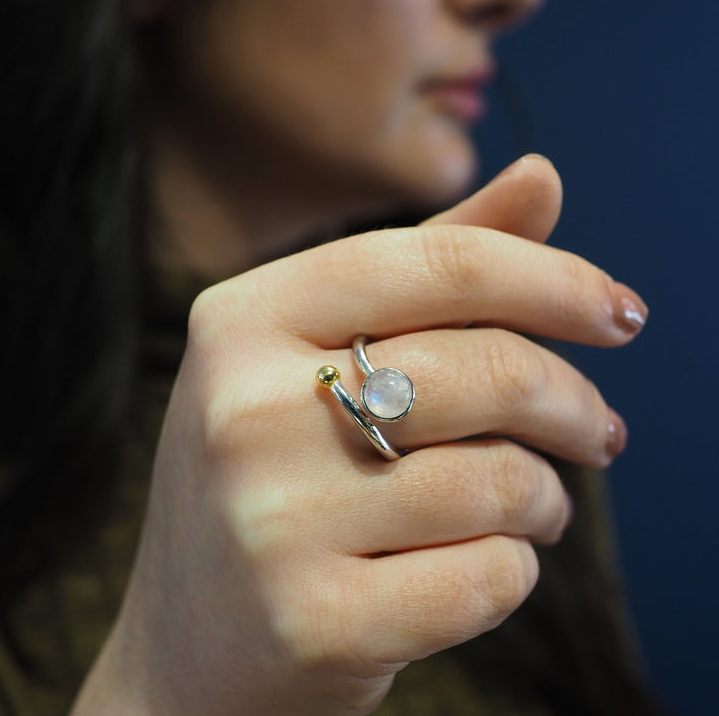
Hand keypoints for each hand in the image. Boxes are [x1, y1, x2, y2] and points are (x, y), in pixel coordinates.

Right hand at [72, 156, 645, 714]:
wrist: (191, 637)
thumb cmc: (269, 476)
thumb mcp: (313, 356)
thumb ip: (432, 267)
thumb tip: (541, 174)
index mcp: (241, 321)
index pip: (438, 262)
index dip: (553, 278)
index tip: (621, 314)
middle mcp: (244, 412)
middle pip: (485, 371)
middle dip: (573, 402)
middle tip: (598, 431)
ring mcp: (272, 524)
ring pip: (498, 482)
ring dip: (546, 495)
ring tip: (538, 504)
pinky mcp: (314, 625)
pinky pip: (484, 580)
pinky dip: (513, 569)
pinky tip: (488, 562)